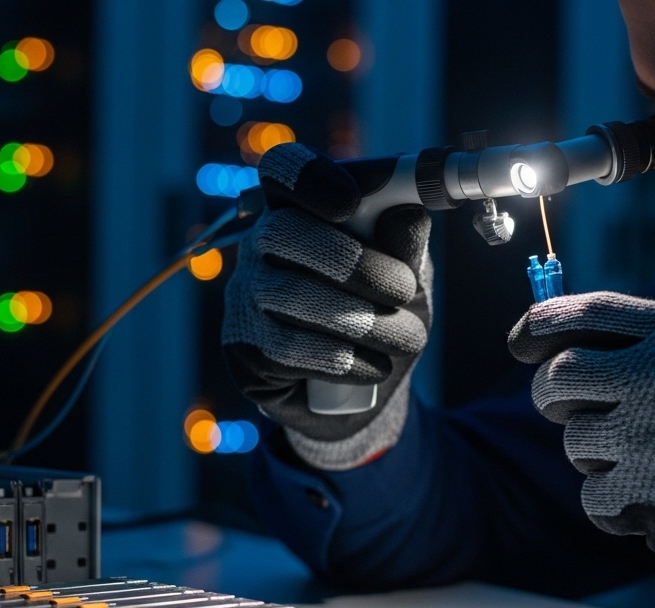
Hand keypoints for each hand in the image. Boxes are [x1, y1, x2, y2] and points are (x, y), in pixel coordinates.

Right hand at [223, 144, 431, 469]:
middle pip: (282, 230)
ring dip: (362, 318)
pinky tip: (375, 366)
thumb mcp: (405, 276)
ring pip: (290, 293)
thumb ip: (405, 245)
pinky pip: (289, 348)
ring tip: (408, 337)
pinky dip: (345, 359)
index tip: (353, 203)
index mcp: (299, 208)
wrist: (356, 392)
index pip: (283, 169)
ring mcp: (244, 298)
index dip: (313, 178)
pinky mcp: (244, 351)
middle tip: (403, 288)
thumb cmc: (380, 313)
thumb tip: (411, 214)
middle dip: (352, 261)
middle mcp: (260, 245)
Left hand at [509, 292, 654, 607]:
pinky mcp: (651, 499)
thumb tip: (572, 346)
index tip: (520, 341)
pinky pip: (596, 498)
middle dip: (557, 397)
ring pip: (577, 443)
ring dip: (604, 457)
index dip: (540, 324)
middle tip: (579, 413)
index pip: (589, 313)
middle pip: (560, 379)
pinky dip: (619, 508)